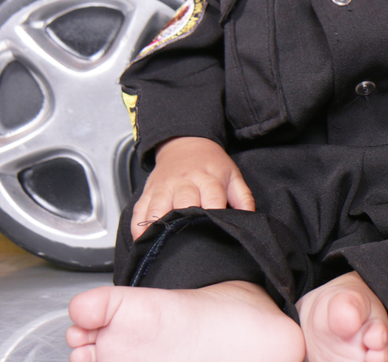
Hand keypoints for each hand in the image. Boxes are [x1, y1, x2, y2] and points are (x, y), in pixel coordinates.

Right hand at [130, 137, 254, 239]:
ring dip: (158, 227)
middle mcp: (184, 182)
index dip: (213, 217)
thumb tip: (249, 218)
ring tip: (161, 245)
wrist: (186, 142)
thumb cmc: (211, 163)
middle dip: (184, 223)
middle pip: (182, 204)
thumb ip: (243, 197)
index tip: (214, 233)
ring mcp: (163, 187)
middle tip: (188, 246)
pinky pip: (140, 209)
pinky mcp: (149, 191)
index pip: (211, 200)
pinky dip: (138, 226)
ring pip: (158, 208)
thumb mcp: (232, 175)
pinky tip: (141, 240)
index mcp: (207, 179)